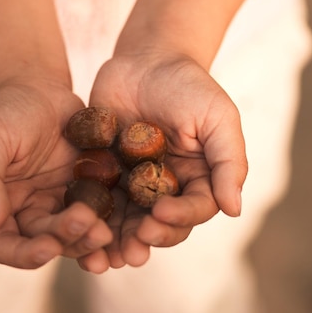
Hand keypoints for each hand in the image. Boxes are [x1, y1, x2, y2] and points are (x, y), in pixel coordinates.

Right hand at [0, 76, 113, 269]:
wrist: (38, 88)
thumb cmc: (6, 112)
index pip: (5, 246)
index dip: (25, 255)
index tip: (48, 248)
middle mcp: (28, 213)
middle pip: (46, 242)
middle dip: (67, 240)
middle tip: (90, 227)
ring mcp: (58, 204)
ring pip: (75, 234)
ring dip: (89, 238)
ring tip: (107, 231)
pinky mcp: (86, 191)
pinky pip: (98, 211)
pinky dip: (109, 220)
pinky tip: (122, 222)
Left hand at [81, 49, 247, 269]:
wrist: (146, 57)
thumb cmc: (188, 84)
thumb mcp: (218, 118)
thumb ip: (228, 161)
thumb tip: (235, 209)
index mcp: (196, 179)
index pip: (192, 209)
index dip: (179, 217)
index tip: (160, 214)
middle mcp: (165, 186)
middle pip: (158, 224)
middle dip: (146, 238)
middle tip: (131, 248)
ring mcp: (132, 181)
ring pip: (125, 220)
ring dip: (115, 240)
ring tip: (103, 254)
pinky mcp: (103, 170)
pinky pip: (95, 197)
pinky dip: (88, 215)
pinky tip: (77, 225)